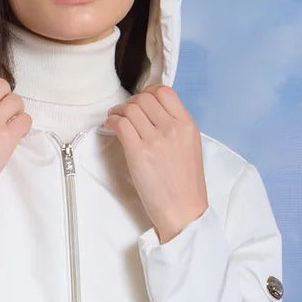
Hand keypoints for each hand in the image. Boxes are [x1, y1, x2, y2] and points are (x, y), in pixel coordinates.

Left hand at [104, 86, 208, 243]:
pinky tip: (110, 127)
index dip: (148, 93)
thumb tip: (151, 113)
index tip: (140, 102)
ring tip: (115, 120)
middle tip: (124, 113)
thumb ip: (175, 126)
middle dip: (130, 102)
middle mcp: (172, 128)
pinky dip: (112, 122)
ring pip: (130, 109)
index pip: (164, 91)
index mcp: (187, 124)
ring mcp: (155, 140)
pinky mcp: (138, 153)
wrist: (184, 210)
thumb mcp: (190, 146)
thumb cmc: (185, 184)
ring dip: (118, 111)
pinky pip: (120, 125)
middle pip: (144, 98)